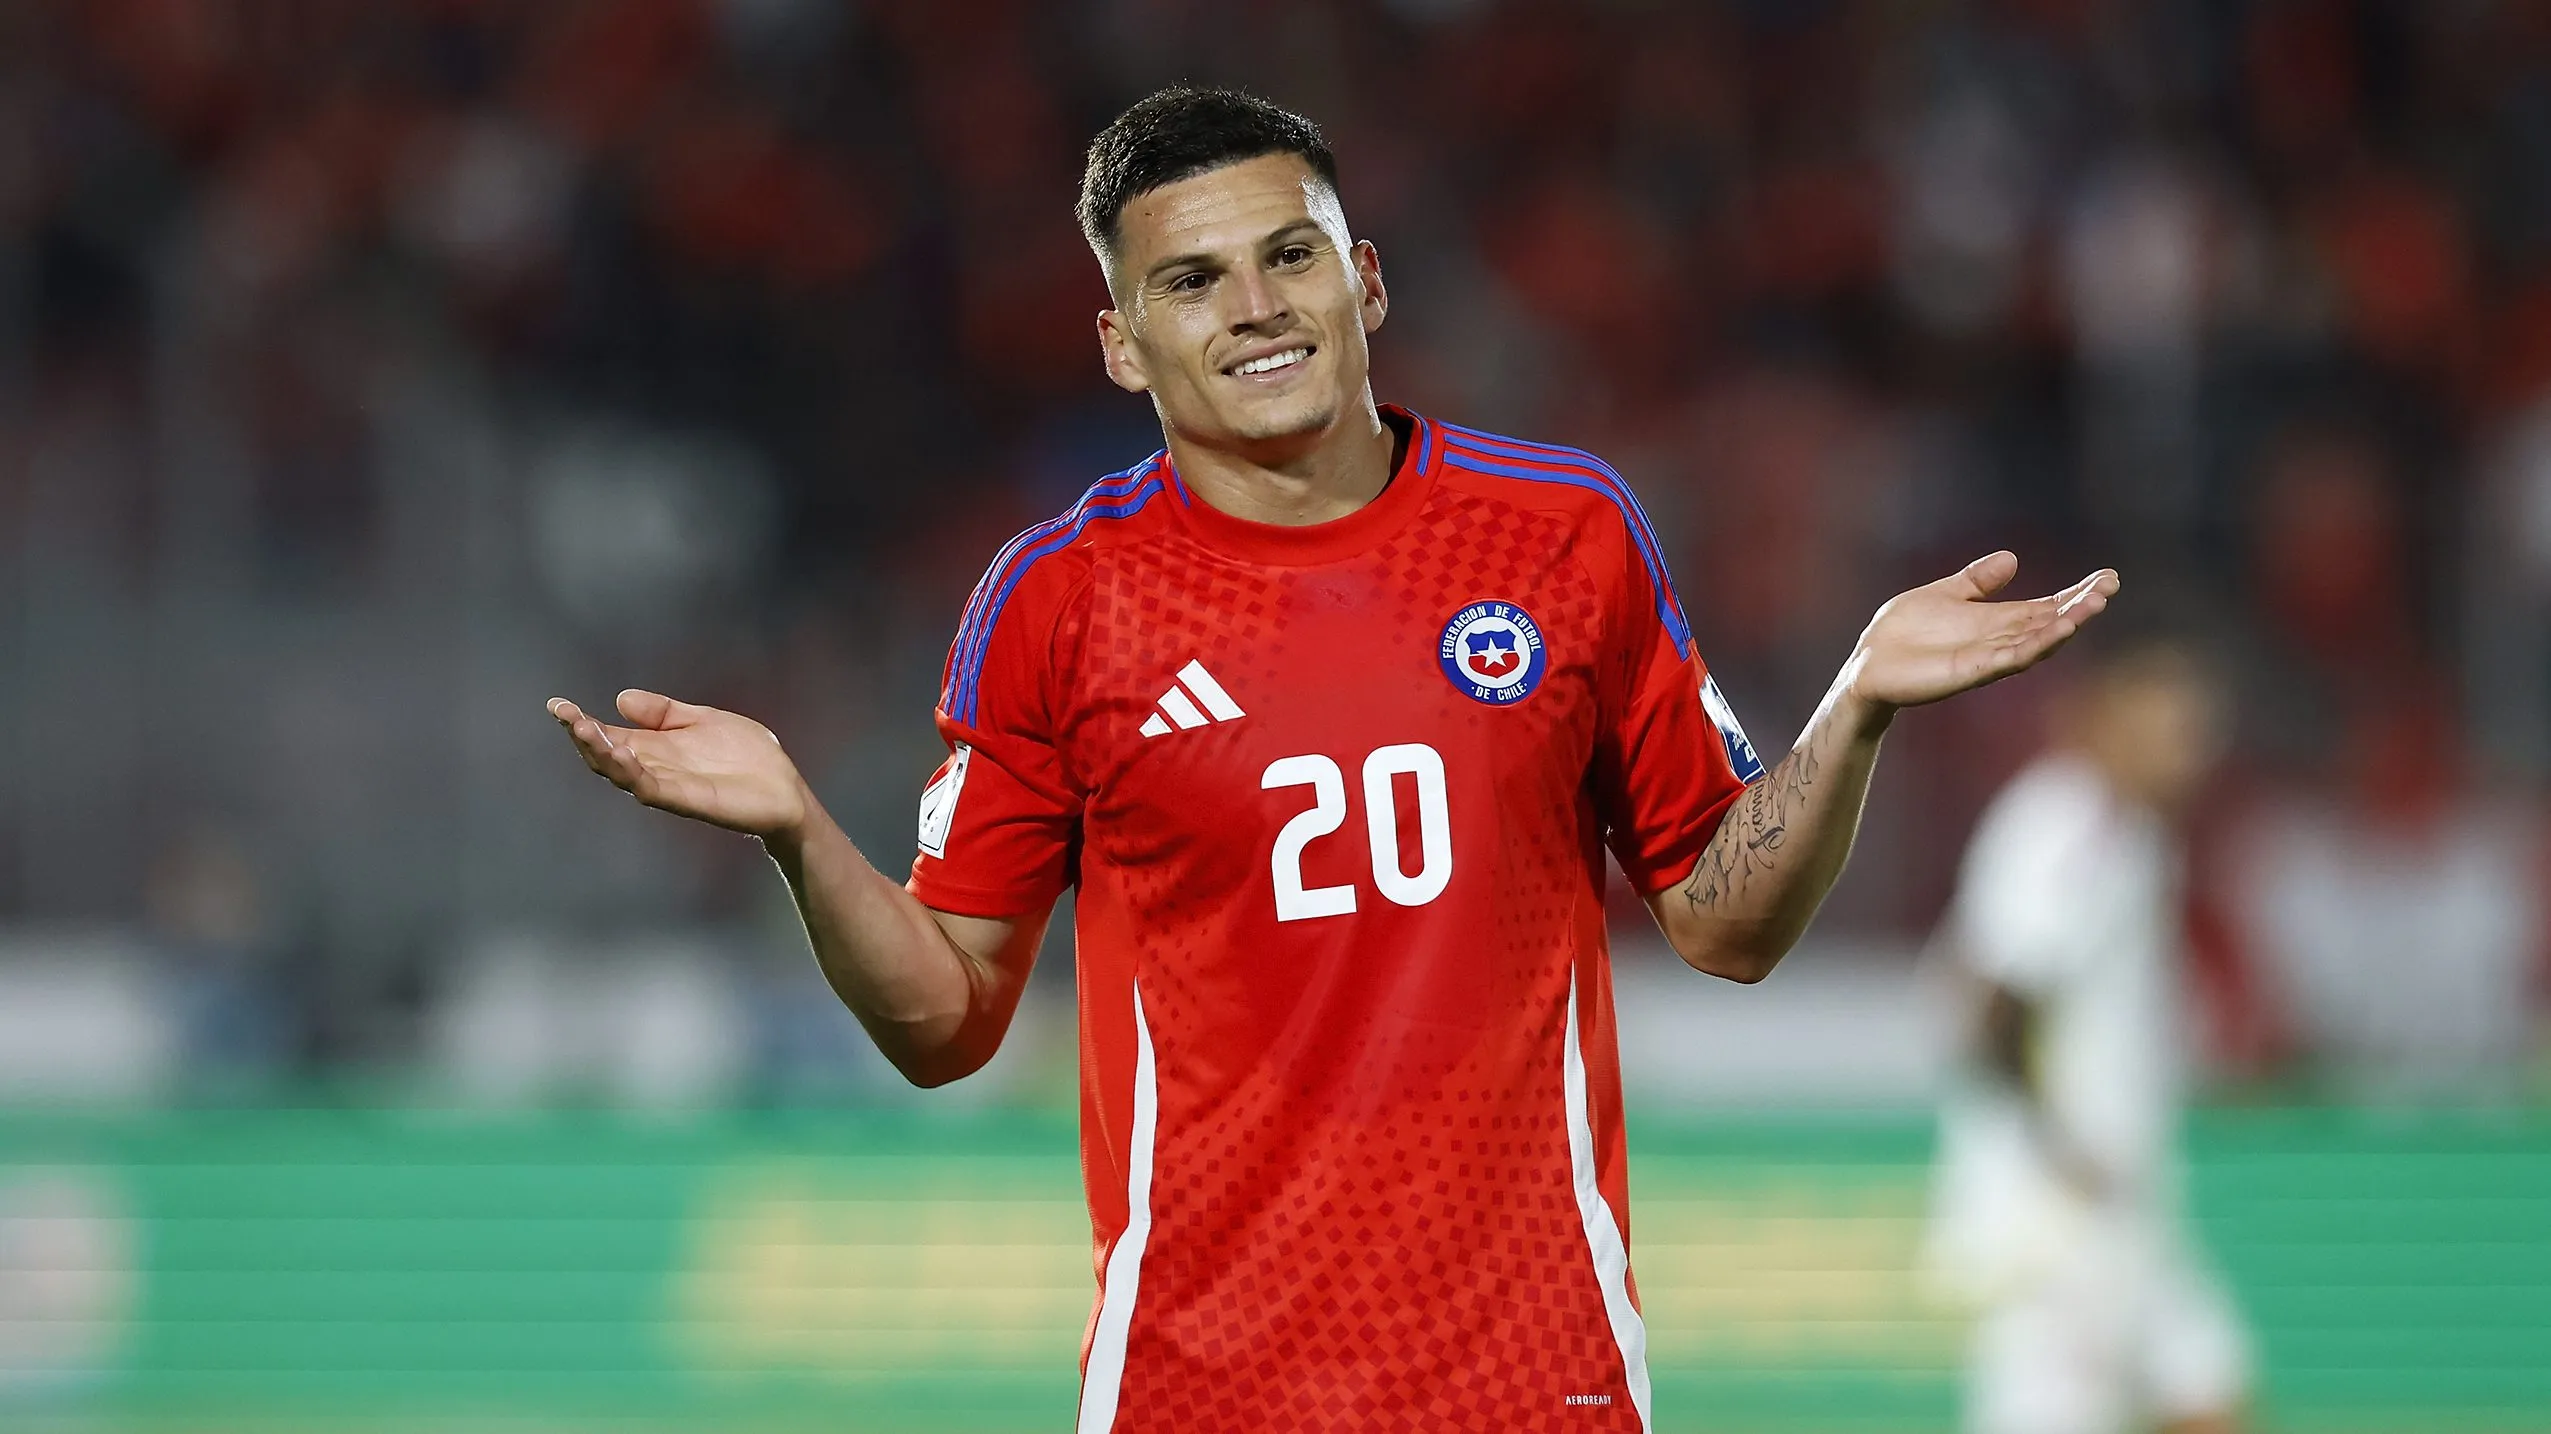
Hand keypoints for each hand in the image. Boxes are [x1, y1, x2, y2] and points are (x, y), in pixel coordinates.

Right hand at [546, 689, 809, 839]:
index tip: (557, 704)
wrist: (785, 789)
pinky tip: (622, 754)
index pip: (609, 735)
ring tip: (583, 729)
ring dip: (601, 752)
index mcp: (656, 748)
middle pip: (607, 755)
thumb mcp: (702, 720)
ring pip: (623, 773)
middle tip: (564, 714)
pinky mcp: (689, 800)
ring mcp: (670, 786)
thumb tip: (620, 698)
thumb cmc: (747, 757)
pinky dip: (634, 773)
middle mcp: (656, 768)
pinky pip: (654, 788)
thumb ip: (664, 713)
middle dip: (583, 735)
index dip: (581, 722)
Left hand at [1842, 552, 2118, 712]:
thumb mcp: (1944, 593)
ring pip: (2038, 642)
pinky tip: (2057, 630)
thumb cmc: (1903, 633)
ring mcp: (1989, 658)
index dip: (2076, 595)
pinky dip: (2035, 645)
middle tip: (2109, 587)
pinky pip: (2011, 658)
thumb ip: (1978, 580)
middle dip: (2081, 607)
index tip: (2106, 578)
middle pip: (2051, 623)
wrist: (1869, 663)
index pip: (2046, 607)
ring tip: (2092, 606)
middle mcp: (2000, 641)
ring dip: (2066, 625)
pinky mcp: (1972, 671)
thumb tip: (2012, 558)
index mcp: (1997, 621)